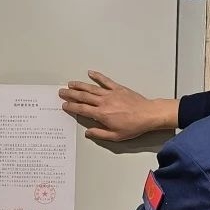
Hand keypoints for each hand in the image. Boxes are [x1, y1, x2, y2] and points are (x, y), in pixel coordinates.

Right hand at [59, 71, 177, 141]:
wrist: (148, 115)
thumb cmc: (133, 126)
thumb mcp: (116, 136)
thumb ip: (100, 134)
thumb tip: (88, 133)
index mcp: (101, 114)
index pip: (82, 109)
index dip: (71, 107)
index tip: (64, 105)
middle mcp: (103, 102)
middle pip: (83, 97)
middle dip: (71, 94)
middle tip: (61, 92)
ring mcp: (110, 93)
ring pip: (91, 88)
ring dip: (79, 85)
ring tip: (70, 84)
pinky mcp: (118, 88)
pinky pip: (105, 81)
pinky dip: (97, 76)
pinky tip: (90, 73)